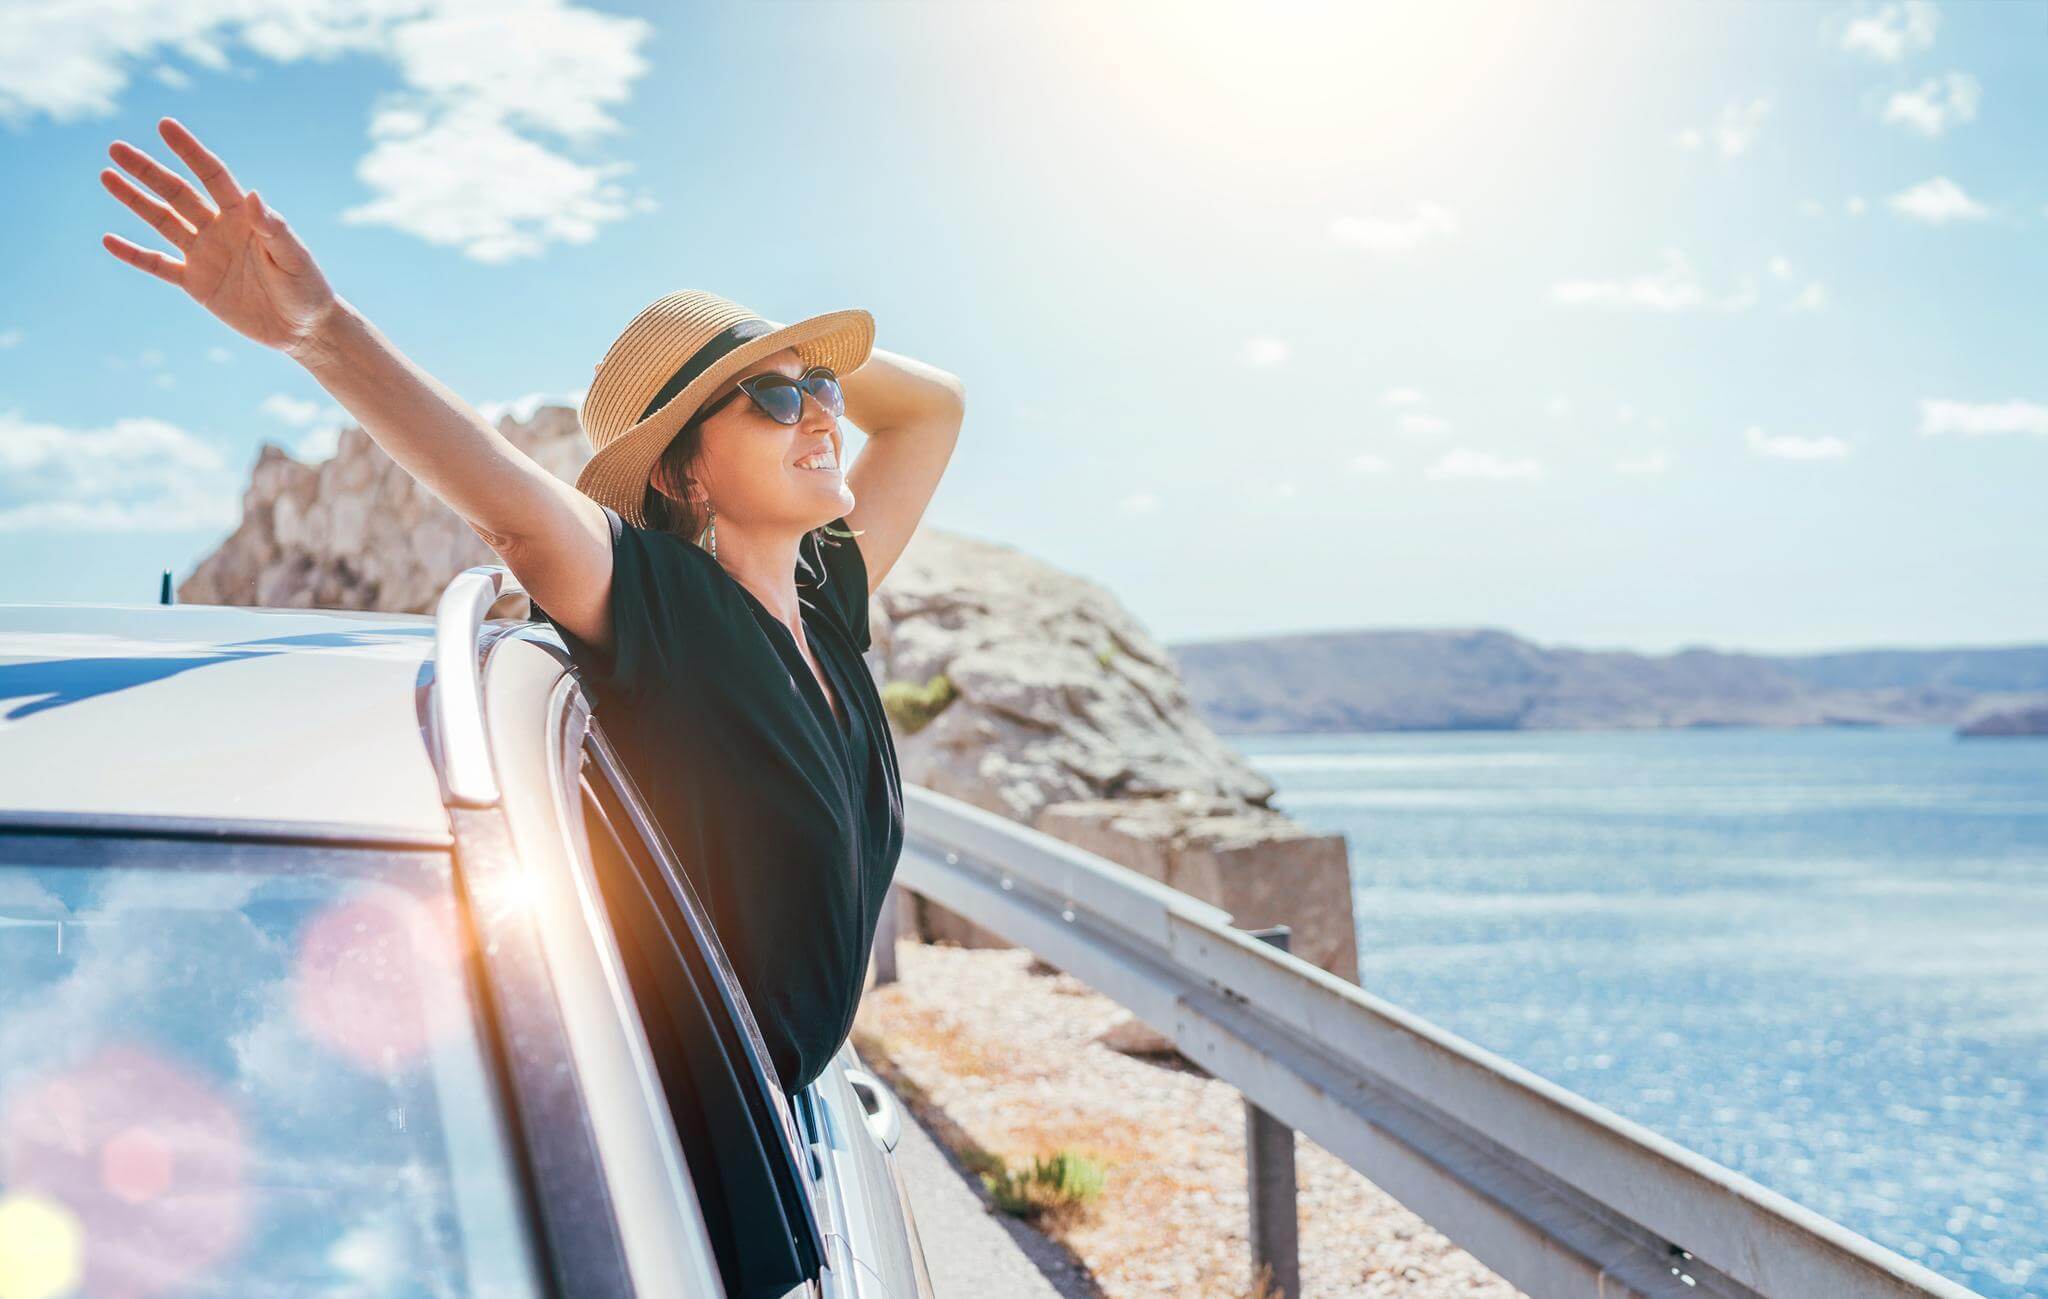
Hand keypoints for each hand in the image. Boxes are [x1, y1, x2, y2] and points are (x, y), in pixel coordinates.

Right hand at [100, 117, 339, 360]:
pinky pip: (159, 265)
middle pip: (177, 193)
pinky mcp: (196, 283)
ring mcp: (205, 255)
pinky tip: (108, 240)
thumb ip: (273, 228)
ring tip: (107, 176)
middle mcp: (220, 229)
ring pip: (163, 221)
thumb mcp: (294, 258)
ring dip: (135, 200)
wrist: (303, 329)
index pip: (212, 175)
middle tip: (116, 148)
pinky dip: (134, 255)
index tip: (165, 126)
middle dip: (148, 171)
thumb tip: (254, 194)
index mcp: (245, 216)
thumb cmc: (306, 289)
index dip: (189, 151)